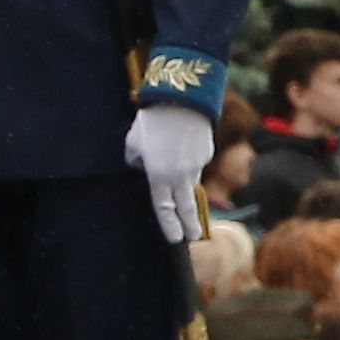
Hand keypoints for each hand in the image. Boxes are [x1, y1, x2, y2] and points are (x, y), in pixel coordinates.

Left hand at [123, 103, 216, 245]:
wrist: (183, 99)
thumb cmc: (152, 121)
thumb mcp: (134, 142)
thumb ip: (137, 160)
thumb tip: (144, 167)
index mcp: (159, 175)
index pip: (164, 207)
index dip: (169, 225)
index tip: (175, 239)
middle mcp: (180, 175)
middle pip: (186, 206)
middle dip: (189, 224)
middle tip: (193, 237)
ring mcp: (196, 165)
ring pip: (189, 182)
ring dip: (184, 184)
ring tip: (171, 161)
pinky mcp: (206, 153)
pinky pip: (194, 162)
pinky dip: (187, 159)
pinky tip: (180, 141)